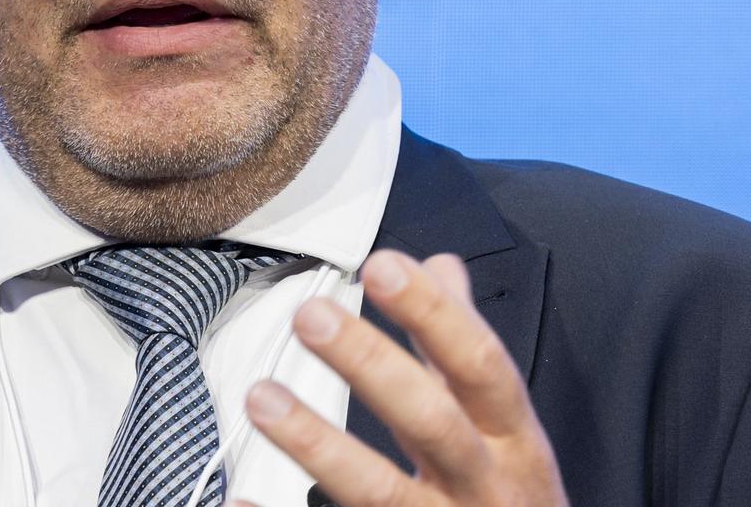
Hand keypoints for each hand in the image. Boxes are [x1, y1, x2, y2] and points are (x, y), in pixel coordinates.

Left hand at [238, 250, 567, 506]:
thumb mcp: (506, 422)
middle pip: (430, 422)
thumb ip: (463, 345)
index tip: (381, 267)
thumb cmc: (508, 494)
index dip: (433, 314)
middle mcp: (481, 484)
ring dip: (316, 443)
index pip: (479, 363)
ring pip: (379, 491)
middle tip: (310, 316)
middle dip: (370, 365)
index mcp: (510, 437)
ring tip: (262, 397)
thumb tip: (442, 267)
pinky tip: (240, 497)